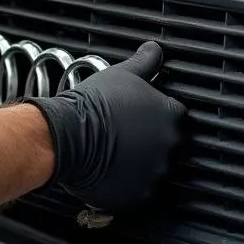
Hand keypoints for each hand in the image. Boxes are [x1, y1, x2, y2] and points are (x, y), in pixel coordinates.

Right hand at [22, 41, 186, 210]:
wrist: (68, 135)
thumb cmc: (94, 103)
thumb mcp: (123, 73)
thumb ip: (146, 61)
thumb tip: (155, 49)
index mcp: (169, 116)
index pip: (176, 114)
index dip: (159, 113)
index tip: (145, 115)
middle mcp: (168, 145)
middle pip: (168, 143)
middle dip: (151, 139)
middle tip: (128, 133)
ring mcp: (154, 172)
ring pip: (153, 167)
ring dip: (141, 161)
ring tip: (117, 152)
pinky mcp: (137, 194)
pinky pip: (138, 189)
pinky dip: (128, 182)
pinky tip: (112, 169)